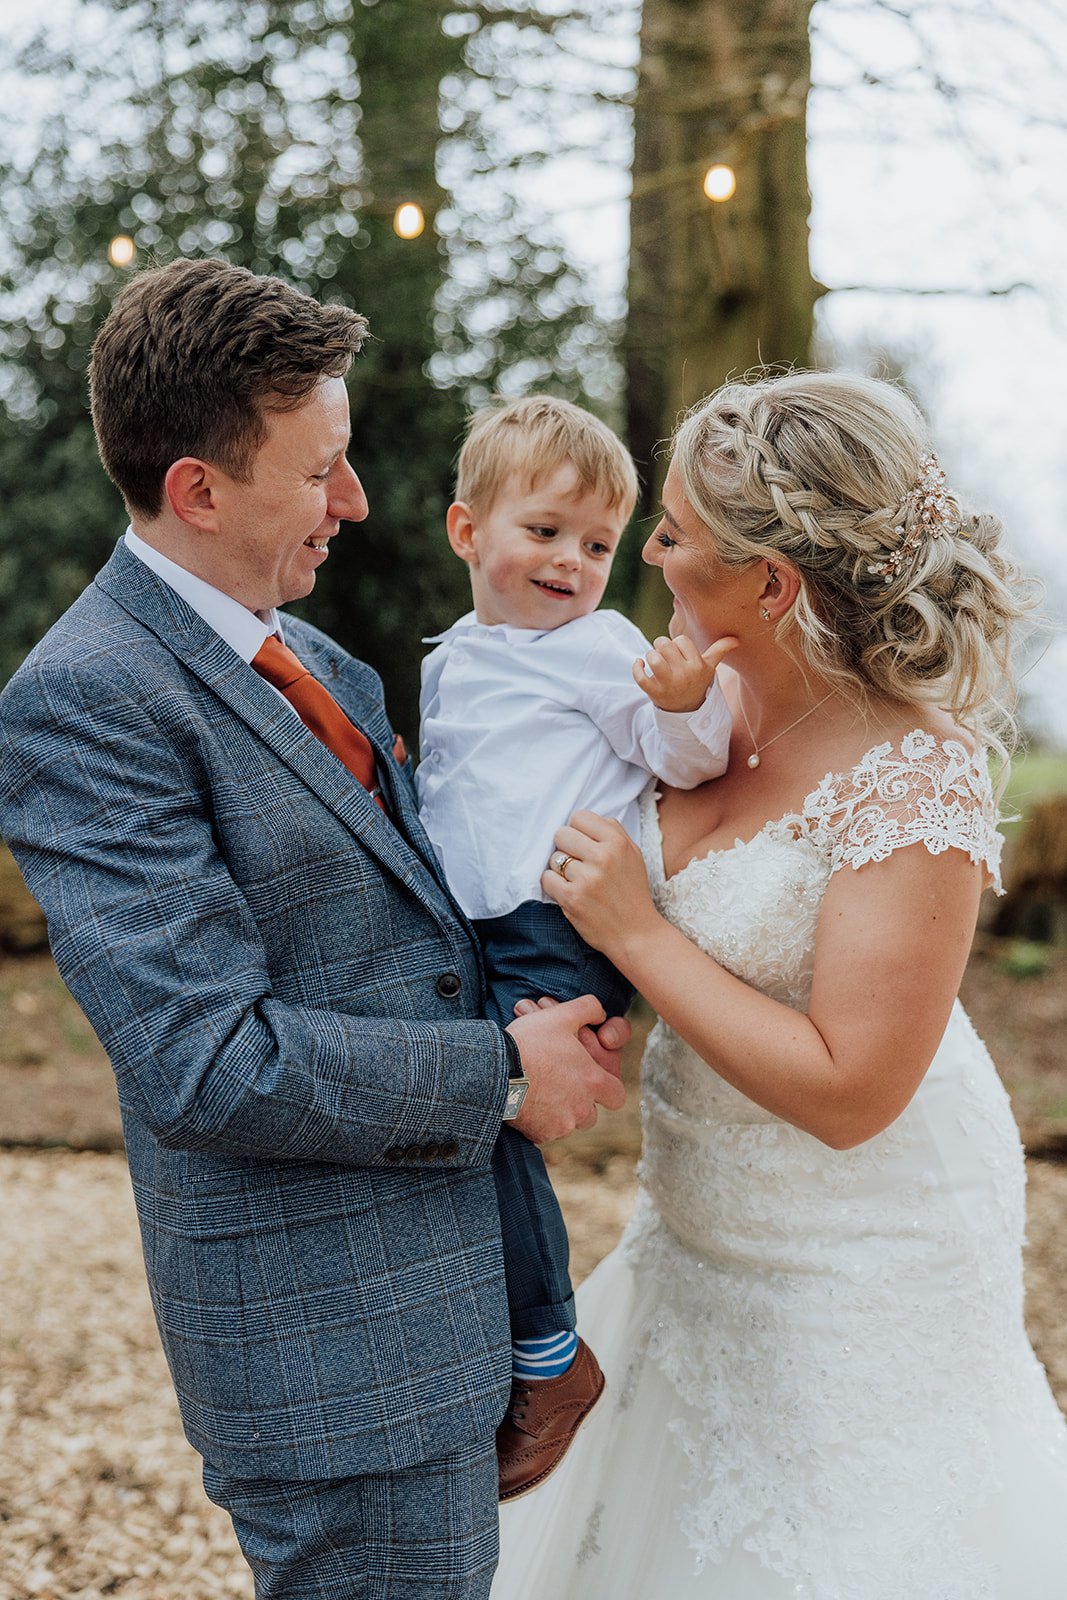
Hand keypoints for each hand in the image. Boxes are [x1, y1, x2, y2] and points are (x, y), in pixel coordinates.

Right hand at [506, 994, 626, 1143]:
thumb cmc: (531, 1042)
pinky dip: (540, 1121)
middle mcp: (582, 1108)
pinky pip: (547, 1131)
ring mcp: (562, 1124)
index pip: (617, 1096)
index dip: (608, 1089)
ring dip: (561, 1112)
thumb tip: (600, 1013)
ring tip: (542, 1093)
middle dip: (581, 1103)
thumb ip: (588, 1009)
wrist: (496, 1071)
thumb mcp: (561, 1015)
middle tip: (561, 1085)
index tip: (595, 1081)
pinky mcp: (541, 1134)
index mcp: (593, 1081)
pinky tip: (527, 1102)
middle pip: (591, 1114)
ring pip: (569, 1123)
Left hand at [542, 809, 660, 964]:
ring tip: (576, 880)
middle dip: (566, 847)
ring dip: (560, 869)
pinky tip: (567, 890)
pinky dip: (553, 884)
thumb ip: (612, 831)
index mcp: (617, 843)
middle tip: (577, 862)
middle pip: (561, 834)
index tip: (583, 844)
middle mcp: (602, 857)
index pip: (579, 817)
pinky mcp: (571, 898)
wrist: (636, 933)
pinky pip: (546, 878)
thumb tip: (583, 819)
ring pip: (553, 857)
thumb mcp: (633, 855)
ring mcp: (586, 878)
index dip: (577, 830)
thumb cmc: (632, 892)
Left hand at [633, 633, 738, 712]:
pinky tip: (640, 664)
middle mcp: (684, 674)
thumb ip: (719, 651)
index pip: (681, 640)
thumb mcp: (709, 668)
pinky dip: (636, 667)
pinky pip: (640, 677)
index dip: (677, 644)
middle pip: (664, 645)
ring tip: (653, 660)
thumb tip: (736, 639)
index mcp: (697, 665)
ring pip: (653, 658)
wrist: (687, 710)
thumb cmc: (696, 682)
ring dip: (649, 655)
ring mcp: (669, 684)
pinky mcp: (654, 693)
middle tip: (663, 655)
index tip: (679, 654)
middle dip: (660, 646)